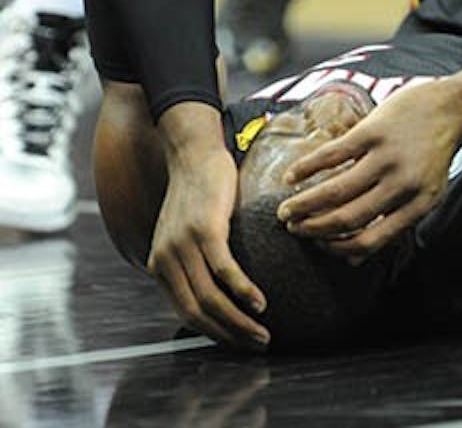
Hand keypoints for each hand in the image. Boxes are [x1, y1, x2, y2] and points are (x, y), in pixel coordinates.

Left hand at [148, 142, 269, 350]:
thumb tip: (220, 287)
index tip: (241, 343)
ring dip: (239, 320)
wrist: (193, 154)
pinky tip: (260, 302)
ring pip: (210, 298)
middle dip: (230, 335)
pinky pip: (224, 270)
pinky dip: (242, 291)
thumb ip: (194, 260)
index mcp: (159, 265)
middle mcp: (165, 260)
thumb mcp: (187, 232)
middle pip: (198, 313)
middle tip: (258, 345)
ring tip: (263, 332)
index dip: (215, 334)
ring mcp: (182, 245)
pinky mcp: (203, 229)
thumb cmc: (199, 192)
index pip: (186, 314)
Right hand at [277, 79, 461, 257]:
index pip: (371, 240)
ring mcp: (387, 156)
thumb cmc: (433, 155)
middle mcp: (403, 184)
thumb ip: (393, 225)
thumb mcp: (426, 194)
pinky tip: (289, 177)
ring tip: (286, 210)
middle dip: (314, 229)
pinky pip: (330, 155)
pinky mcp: (372, 131)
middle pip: (347, 218)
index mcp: (418, 205)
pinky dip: (305, 168)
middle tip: (293, 229)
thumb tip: (353, 262)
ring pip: (335, 191)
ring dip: (304, 204)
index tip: (319, 246)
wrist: (451, 108)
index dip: (338, 248)